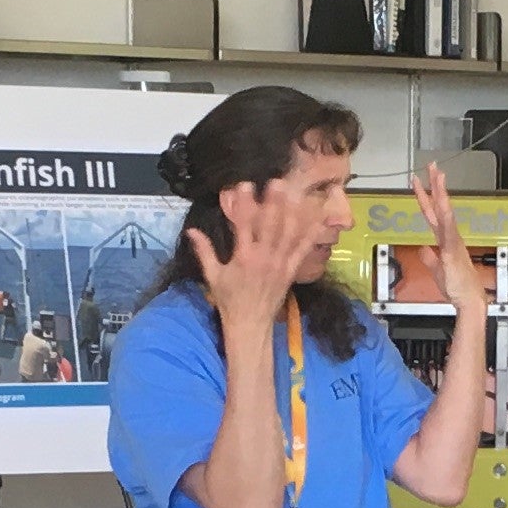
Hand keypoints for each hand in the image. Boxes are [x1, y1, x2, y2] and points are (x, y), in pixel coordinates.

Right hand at [185, 173, 331, 326]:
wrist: (250, 325)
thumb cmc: (229, 301)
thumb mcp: (213, 276)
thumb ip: (204, 252)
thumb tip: (191, 231)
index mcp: (243, 257)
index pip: (244, 225)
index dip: (245, 204)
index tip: (245, 185)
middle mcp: (264, 258)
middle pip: (271, 225)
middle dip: (274, 202)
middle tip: (278, 181)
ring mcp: (280, 264)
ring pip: (289, 233)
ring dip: (293, 212)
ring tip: (296, 192)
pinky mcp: (291, 270)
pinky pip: (302, 249)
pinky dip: (310, 234)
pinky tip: (317, 218)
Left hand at [412, 162, 482, 325]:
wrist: (469, 300)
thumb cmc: (457, 287)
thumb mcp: (437, 270)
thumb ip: (429, 257)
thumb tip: (422, 249)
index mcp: (445, 240)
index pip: (432, 213)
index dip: (425, 196)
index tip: (419, 181)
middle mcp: (450, 237)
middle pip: (439, 206)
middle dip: (435, 185)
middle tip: (432, 166)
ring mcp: (453, 242)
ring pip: (445, 213)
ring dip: (441, 194)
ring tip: (438, 176)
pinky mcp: (454, 252)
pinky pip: (449, 232)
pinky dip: (446, 218)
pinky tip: (444, 207)